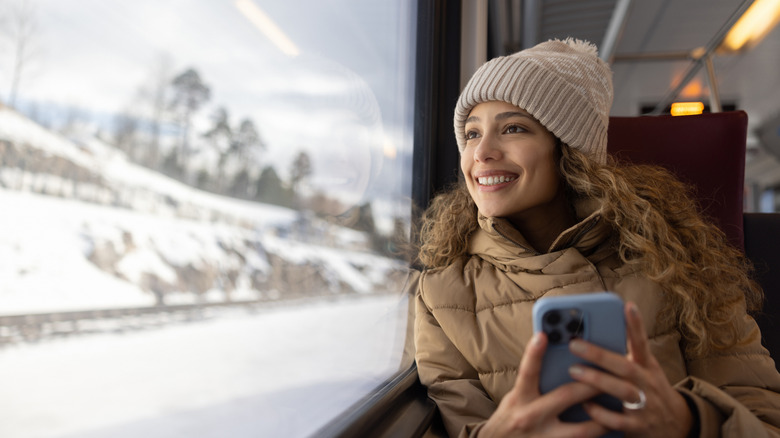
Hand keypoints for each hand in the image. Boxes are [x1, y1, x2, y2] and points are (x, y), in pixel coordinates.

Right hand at [479, 332, 607, 437]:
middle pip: (564, 396)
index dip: (534, 354)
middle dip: (590, 384)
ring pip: (581, 430)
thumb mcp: (514, 398)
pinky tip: (609, 431)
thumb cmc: (510, 418)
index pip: (527, 372)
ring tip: (617, 408)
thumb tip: (556, 360)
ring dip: (602, 418)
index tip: (543, 335)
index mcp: (519, 399)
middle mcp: (530, 417)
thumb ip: (532, 383)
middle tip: (610, 374)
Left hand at [567, 302, 693, 437]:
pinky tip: (585, 404)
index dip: (636, 325)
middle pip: (625, 366)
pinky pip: (617, 420)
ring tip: (574, 370)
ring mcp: (644, 405)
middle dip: (599, 355)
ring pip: (622, 391)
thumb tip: (602, 326)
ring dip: (597, 380)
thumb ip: (625, 352)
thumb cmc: (650, 388)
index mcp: (647, 366)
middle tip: (574, 344)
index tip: (627, 306)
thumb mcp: (645, 368)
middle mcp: (647, 383)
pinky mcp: (637, 426)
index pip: (642, 342)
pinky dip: (600, 413)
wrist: (676, 425)